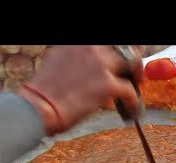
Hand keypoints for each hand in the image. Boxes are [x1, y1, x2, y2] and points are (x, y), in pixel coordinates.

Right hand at [17, 45, 144, 133]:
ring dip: (136, 76)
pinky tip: (131, 109)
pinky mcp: (108, 84)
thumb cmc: (47, 90)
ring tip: (136, 87)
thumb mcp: (61, 59)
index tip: (123, 56)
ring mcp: (101, 64)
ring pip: (133, 64)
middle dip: (133, 60)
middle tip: (135, 72)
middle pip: (125, 47)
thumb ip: (80, 57)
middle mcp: (91, 47)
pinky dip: (134, 102)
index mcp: (80, 41)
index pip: (110, 42)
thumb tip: (95, 65)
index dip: (120, 49)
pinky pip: (131, 91)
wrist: (39, 106)